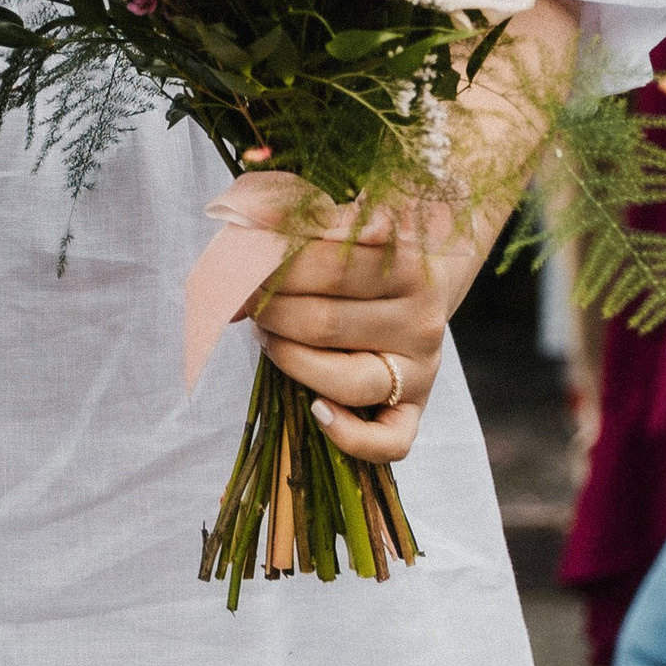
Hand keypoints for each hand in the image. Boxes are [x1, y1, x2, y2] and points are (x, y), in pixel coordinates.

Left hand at [251, 207, 450, 465]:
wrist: (424, 277)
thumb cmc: (365, 249)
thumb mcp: (343, 225)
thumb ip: (298, 223)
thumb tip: (242, 227)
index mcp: (409, 266)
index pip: (329, 267)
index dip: (274, 268)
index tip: (241, 267)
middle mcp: (421, 320)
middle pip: (326, 323)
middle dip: (271, 313)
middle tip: (246, 302)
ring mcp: (421, 369)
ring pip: (347, 382)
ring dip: (290, 360)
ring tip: (268, 338)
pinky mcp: (415, 409)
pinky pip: (391, 442)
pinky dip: (350, 435)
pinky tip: (317, 410)